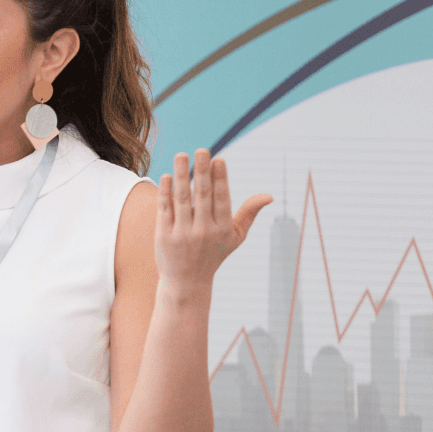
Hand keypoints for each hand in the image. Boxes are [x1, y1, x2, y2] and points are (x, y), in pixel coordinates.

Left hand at [156, 149, 271, 292]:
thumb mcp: (235, 237)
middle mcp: (203, 231)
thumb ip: (249, 214)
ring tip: (181, 155)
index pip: (222, 199)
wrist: (187, 282)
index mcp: (222, 229)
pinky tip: (167, 176)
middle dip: (202, 171)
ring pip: (181, 199)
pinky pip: (165, 209)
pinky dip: (165, 192)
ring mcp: (182, 233)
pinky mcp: (164, 235)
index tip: (218, 159)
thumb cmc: (214, 254)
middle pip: (202, 196)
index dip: (220, 179)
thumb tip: (269, 196)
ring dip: (182, 175)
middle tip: (202, 149)